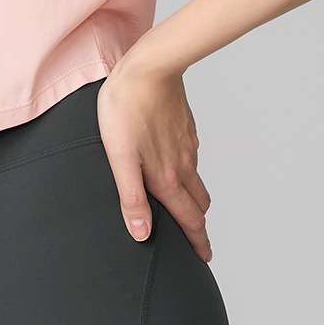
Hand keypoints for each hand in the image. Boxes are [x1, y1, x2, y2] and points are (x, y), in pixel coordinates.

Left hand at [96, 53, 212, 261]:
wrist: (149, 66)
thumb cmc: (126, 109)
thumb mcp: (119, 157)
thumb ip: (131, 197)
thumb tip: (141, 233)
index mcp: (166, 177)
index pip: (188, 219)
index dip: (197, 242)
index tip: (205, 257)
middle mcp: (182, 164)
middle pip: (198, 203)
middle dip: (199, 224)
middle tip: (199, 241)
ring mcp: (186, 145)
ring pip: (196, 181)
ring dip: (196, 199)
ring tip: (189, 209)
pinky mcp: (185, 127)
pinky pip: (191, 158)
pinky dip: (190, 172)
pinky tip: (178, 168)